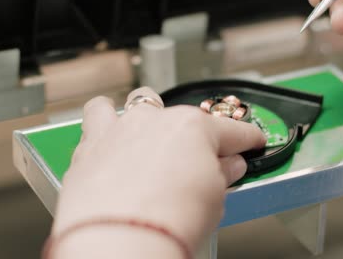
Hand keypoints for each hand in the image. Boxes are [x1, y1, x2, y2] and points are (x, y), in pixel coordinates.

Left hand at [51, 88, 265, 255]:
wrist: (119, 242)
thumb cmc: (167, 221)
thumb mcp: (214, 199)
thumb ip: (222, 174)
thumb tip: (227, 166)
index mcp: (193, 128)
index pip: (231, 130)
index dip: (247, 138)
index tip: (251, 142)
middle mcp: (156, 120)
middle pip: (182, 116)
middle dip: (192, 132)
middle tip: (196, 157)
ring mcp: (122, 129)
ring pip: (138, 102)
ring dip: (147, 113)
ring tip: (151, 133)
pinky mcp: (91, 144)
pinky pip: (97, 115)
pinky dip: (106, 123)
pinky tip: (112, 137)